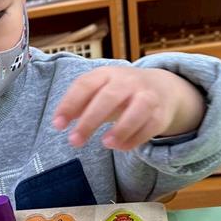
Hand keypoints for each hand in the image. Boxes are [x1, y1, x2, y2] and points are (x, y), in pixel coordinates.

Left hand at [52, 67, 204, 151]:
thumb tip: (59, 121)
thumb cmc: (120, 92)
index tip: (58, 125)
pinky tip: (119, 147)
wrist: (162, 88)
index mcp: (107, 74)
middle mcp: (128, 82)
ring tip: (104, 144)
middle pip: (108, 98)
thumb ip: (80, 103)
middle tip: (74, 141)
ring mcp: (147, 96)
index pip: (85, 85)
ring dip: (120, 128)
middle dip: (90, 120)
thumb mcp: (99, 90)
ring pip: (137, 110)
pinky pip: (150, 127)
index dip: (69, 104)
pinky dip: (135, 139)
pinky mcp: (160, 114)